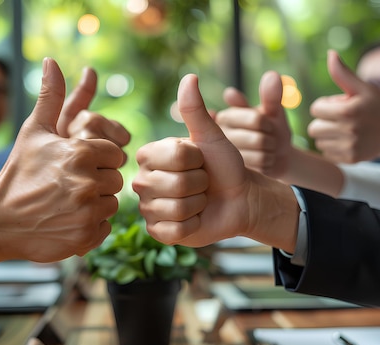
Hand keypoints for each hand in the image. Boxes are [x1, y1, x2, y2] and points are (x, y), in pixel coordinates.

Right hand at [0, 58, 124, 277]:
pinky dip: (91, 226)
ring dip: (96, 204)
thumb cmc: (19, 171)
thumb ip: (51, 96)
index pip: (115, 155)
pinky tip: (69, 220)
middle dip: (99, 182)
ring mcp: (86, 212)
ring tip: (69, 202)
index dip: (98, 160)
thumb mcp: (34, 131)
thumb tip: (52, 60)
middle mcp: (87, 182)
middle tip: (72, 185)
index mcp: (81, 153)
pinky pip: (105, 227)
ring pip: (112, 204)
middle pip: (116, 180)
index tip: (77, 166)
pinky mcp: (85, 238)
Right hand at [132, 74, 298, 249]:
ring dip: (198, 205)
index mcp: (148, 154)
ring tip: (200, 200)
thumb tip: (189, 77)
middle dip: (200, 184)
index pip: (175, 157)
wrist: (239, 198)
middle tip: (202, 183)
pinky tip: (195, 218)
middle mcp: (141, 181)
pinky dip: (193, 225)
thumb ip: (196, 110)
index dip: (198, 160)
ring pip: (177, 209)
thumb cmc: (224, 165)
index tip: (200, 161)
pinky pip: (174, 230)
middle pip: (176, 185)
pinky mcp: (158, 232)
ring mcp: (147, 208)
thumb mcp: (212, 137)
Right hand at [216, 71, 292, 177]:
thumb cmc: (273, 131)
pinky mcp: (233, 173)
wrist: (277, 157)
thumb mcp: (273, 113)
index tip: (266, 124)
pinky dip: (267, 165)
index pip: (255, 119)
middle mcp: (220, 135)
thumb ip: (271, 97)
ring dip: (270, 153)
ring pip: (259, 155)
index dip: (268, 124)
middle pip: (257, 139)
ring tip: (264, 151)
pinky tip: (262, 164)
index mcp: (226, 117)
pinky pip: (260, 167)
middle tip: (267, 140)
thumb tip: (272, 75)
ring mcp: (225, 157)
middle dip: (270, 140)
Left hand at [308, 50, 379, 162]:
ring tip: (344, 129)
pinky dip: (333, 147)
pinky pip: (327, 153)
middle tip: (340, 119)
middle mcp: (347, 130)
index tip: (340, 105)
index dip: (326, 106)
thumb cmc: (379, 107)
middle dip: (324, 121)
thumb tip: (330, 54)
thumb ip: (343, 74)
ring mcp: (348, 147)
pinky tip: (347, 141)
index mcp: (347, 111)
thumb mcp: (364, 88)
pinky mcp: (350, 159)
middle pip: (313, 128)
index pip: (315, 109)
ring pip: (319, 141)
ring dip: (327, 135)